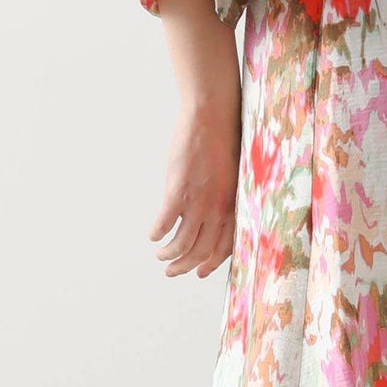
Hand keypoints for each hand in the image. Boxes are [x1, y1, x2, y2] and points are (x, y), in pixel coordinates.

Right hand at [149, 92, 240, 279]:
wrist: (212, 115)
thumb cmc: (223, 139)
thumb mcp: (233, 175)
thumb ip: (226, 196)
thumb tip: (215, 213)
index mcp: (234, 204)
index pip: (224, 247)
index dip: (210, 264)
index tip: (199, 272)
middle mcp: (219, 208)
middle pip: (201, 252)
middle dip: (185, 266)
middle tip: (171, 270)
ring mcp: (199, 201)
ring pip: (182, 243)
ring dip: (169, 254)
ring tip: (161, 255)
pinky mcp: (178, 191)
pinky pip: (165, 223)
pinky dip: (157, 233)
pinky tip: (153, 234)